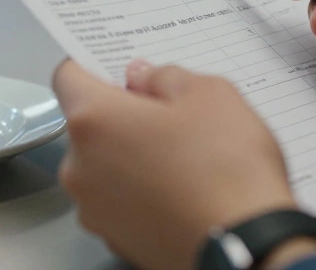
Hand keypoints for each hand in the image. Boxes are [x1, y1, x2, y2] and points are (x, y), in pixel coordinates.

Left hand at [52, 59, 310, 269]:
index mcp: (92, 120)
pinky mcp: (114, 240)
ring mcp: (93, 210)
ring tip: (184, 161)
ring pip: (104, 166)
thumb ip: (165, 76)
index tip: (127, 73)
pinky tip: (181, 193)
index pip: (67, 75)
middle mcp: (78, 167)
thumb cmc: (226, 166)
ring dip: (131, 157)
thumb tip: (142, 78)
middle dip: (123, 116)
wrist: (247, 248)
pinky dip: (141, 193)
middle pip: (89, 125)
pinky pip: (119, 202)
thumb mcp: (209, 94)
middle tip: (172, 119)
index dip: (96, 67)